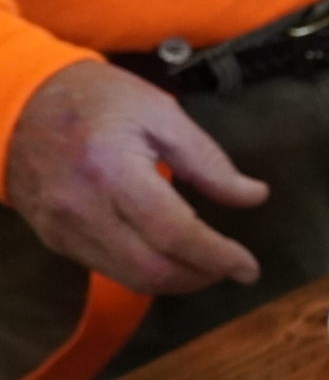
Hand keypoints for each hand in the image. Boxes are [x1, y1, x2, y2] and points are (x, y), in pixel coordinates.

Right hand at [5, 61, 267, 294]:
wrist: (16, 98)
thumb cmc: (93, 99)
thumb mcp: (160, 112)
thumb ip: (209, 161)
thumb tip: (254, 196)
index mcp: (112, 169)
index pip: (174, 234)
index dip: (218, 257)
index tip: (249, 267)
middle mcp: (83, 208)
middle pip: (153, 270)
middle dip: (201, 277)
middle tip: (230, 266)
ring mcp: (63, 228)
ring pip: (131, 279)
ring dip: (177, 280)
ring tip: (205, 262)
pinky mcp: (54, 238)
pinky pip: (109, 269)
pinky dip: (147, 271)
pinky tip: (168, 254)